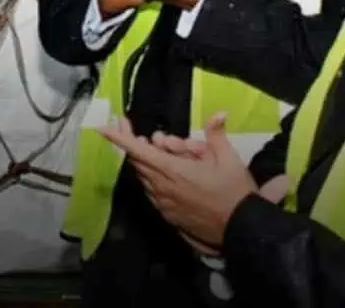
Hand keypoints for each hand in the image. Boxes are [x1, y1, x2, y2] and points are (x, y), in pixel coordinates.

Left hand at [99, 113, 256, 247]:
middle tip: (137, 131)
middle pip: (138, 161)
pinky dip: (154, 177)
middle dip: (134, 143)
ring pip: (144, 175)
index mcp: (172, 171)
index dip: (118, 138)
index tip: (102, 128)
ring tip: (162, 151)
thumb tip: (218, 113)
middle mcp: (161, 187)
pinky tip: (169, 172)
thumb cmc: (234, 193)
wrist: (241, 231)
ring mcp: (162, 202)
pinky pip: (152, 191)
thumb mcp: (229, 159)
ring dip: (147, 161)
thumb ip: (216, 134)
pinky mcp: (167, 214)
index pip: (137, 151)